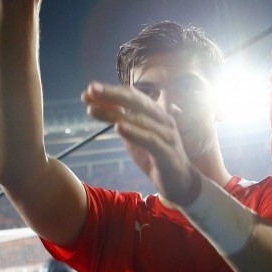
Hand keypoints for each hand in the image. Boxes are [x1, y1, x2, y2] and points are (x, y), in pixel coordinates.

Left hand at [81, 82, 200, 205]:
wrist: (182, 182)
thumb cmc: (157, 156)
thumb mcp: (137, 136)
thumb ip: (123, 120)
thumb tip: (100, 104)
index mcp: (158, 114)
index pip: (134, 96)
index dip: (112, 91)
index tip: (89, 89)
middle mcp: (164, 120)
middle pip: (138, 101)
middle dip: (113, 94)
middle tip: (91, 89)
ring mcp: (168, 136)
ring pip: (140, 120)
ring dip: (115, 114)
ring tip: (92, 109)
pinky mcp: (167, 153)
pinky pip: (150, 140)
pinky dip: (134, 133)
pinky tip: (118, 127)